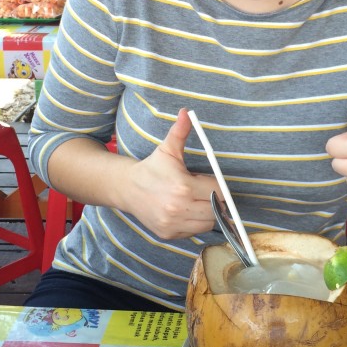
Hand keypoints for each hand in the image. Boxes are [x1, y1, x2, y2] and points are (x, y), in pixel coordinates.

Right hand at [122, 109, 217, 238]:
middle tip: (202, 191)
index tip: (208, 181)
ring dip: (206, 213)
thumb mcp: (167, 149)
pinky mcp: (168, 234)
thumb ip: (180, 131)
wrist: (127, 188)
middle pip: (216, 209)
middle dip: (214, 200)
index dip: (217, 186)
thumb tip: (186, 112)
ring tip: (194, 200)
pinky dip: (194, 223)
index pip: (218, 192)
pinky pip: (193, 232)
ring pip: (207, 223)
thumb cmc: (152, 168)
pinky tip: (184, 211)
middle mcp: (178, 208)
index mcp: (183, 187)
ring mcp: (173, 224)